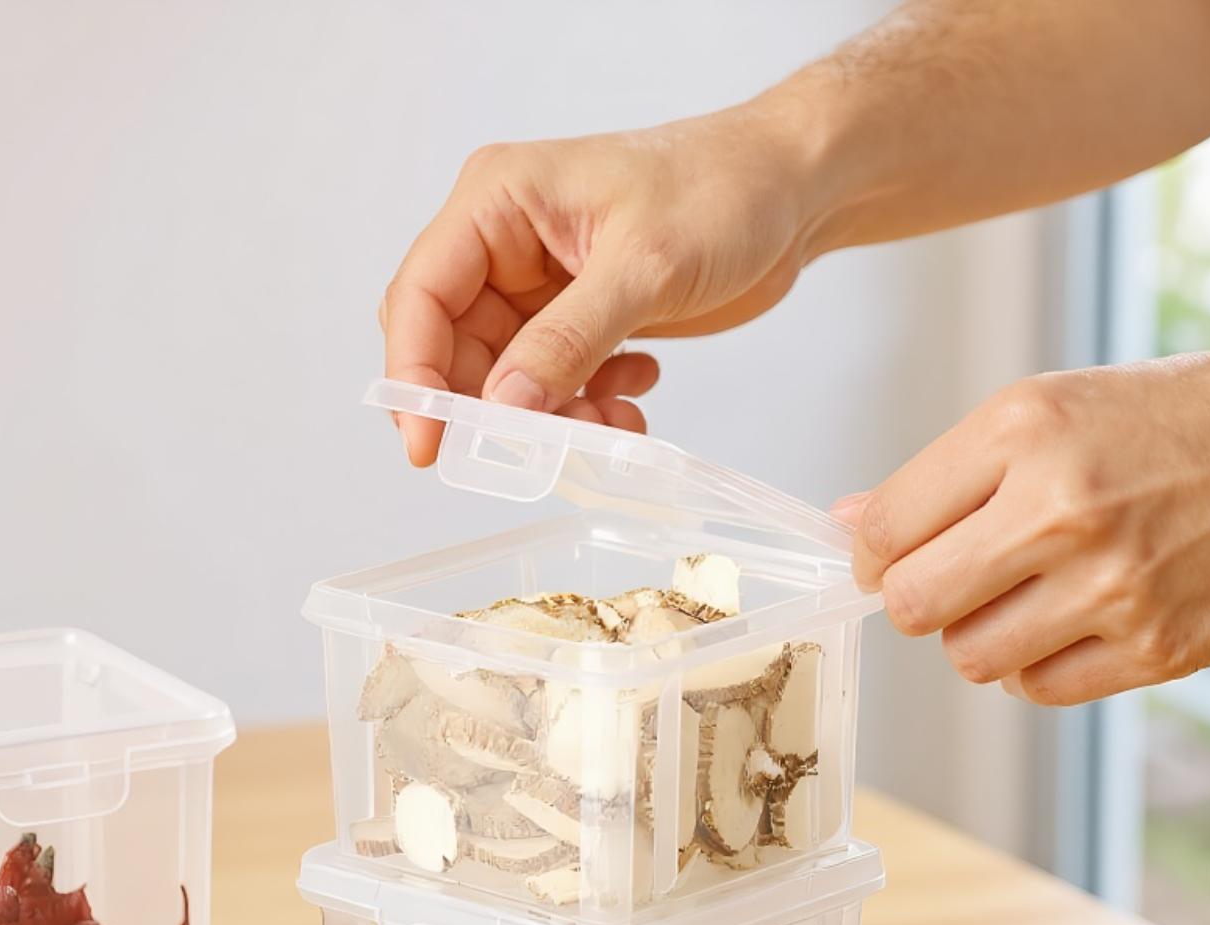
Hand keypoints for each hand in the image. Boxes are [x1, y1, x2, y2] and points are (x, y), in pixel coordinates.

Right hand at [380, 102, 828, 464]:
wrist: (795, 189)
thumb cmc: (725, 188)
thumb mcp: (643, 266)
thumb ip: (567, 342)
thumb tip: (502, 408)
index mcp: (498, 201)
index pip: (420, 296)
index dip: (414, 377)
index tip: (430, 445)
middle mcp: (505, 242)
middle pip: (453, 349)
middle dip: (490, 409)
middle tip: (534, 452)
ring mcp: (537, 285)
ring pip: (504, 379)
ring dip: (548, 416)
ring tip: (609, 420)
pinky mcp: (574, 317)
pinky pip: (550, 384)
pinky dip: (583, 406)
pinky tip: (632, 393)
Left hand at [836, 354, 1209, 704]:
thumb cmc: (1165, 427)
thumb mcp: (1049, 410)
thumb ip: (941, 476)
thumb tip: (846, 525)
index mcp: (1026, 432)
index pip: (887, 530)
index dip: (872, 554)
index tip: (887, 557)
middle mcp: (1064, 509)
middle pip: (914, 605)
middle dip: (916, 600)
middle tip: (948, 582)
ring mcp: (1114, 586)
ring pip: (969, 658)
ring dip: (979, 635)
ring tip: (1023, 595)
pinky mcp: (1154, 649)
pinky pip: (1036, 690)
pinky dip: (1035, 666)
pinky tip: (1068, 621)